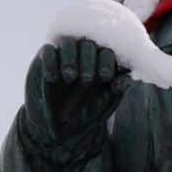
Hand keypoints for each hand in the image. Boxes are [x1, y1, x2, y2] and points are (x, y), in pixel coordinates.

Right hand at [23, 39, 127, 154]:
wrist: (59, 128)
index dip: (108, 60)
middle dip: (89, 59)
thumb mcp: (105, 104)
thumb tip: (126, 78)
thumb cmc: (86, 113)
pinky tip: (53, 78)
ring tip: (70, 76)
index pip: (107, 51)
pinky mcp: (44, 59)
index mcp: (101, 63)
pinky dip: (51, 61)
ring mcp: (64, 56)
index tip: (106, 76)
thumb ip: (116, 89)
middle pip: (88, 44)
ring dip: (70, 57)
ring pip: (68, 43)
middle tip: (87, 78)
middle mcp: (84, 56)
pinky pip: (48, 50)